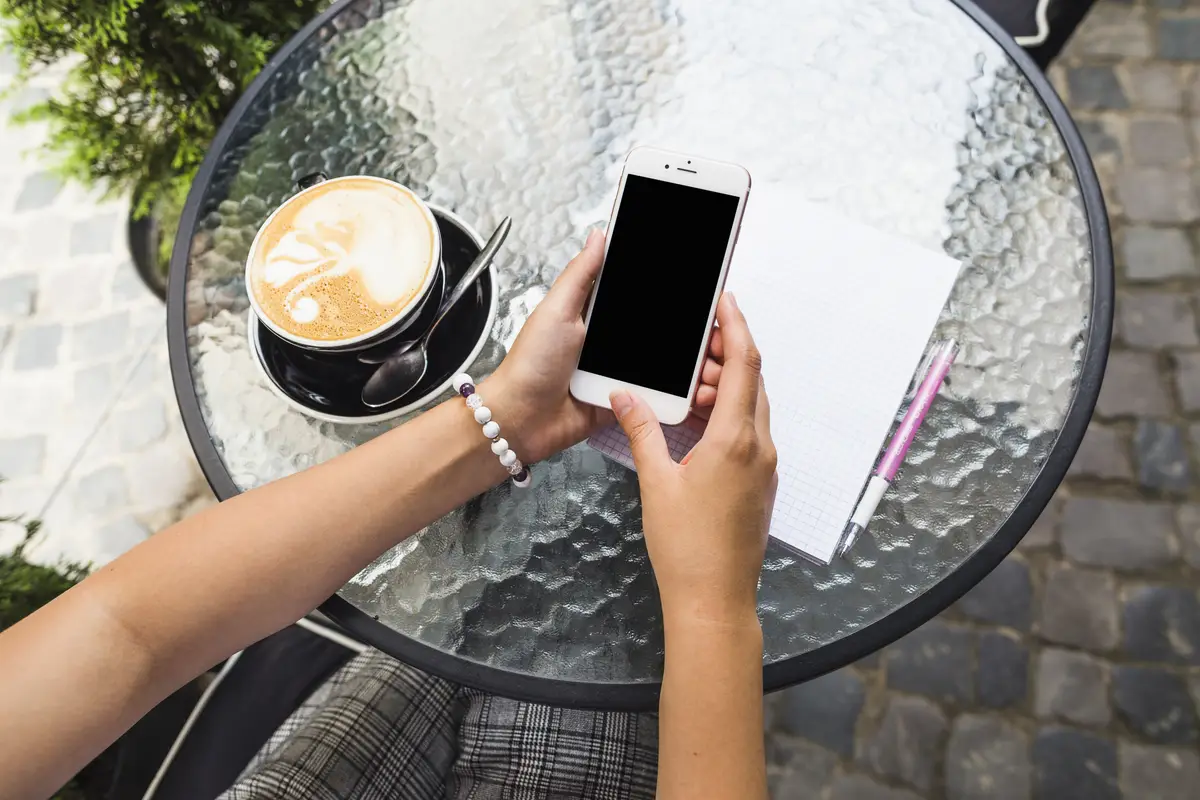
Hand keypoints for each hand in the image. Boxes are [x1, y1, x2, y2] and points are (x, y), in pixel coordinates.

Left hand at [485, 230, 723, 462]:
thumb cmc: (530, 365)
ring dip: (670, 357)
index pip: (625, 292)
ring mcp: (611, 371)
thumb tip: (598, 235)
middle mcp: (602, 341)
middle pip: (645, 326)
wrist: (522, 420)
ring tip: (702, 348)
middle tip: (700, 315)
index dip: (650, 284)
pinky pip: (648, 392)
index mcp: (587, 314)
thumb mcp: (557, 310)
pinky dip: (662, 389)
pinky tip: (684, 381)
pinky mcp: (619, 399)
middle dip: (668, 323)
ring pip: (652, 358)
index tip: (681, 271)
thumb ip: (580, 275)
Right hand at [610, 293, 776, 626]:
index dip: (736, 327)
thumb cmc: (688, 549)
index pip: (744, 366)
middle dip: (726, 354)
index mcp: (736, 440)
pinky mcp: (759, 484)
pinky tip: (699, 421)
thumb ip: (642, 431)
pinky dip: (728, 415)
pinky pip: (749, 433)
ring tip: (689, 385)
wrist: (714, 600)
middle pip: (752, 382)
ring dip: (725, 387)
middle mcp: (759, 449)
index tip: (725, 302)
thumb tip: (625, 397)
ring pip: (752, 408)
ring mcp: (764, 467)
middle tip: (694, 344)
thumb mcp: (657, 482)